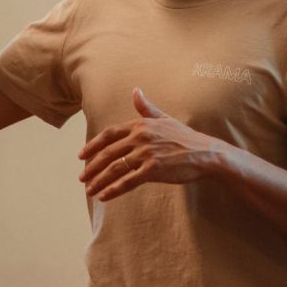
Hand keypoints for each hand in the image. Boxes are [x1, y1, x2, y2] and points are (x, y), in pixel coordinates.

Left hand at [79, 90, 221, 201]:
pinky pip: (128, 181)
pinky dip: (114, 190)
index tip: (81, 156)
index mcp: (140, 125)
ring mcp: (146, 153)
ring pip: (115, 168)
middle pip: (108, 153)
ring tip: (89, 190)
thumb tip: (135, 90)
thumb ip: (146, 108)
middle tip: (81, 178)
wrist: (206, 153)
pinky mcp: (153, 169)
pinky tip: (104, 196)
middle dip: (92, 167)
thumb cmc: (185, 137)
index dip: (92, 145)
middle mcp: (140, 137)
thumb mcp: (164, 119)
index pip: (109, 134)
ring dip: (99, 181)